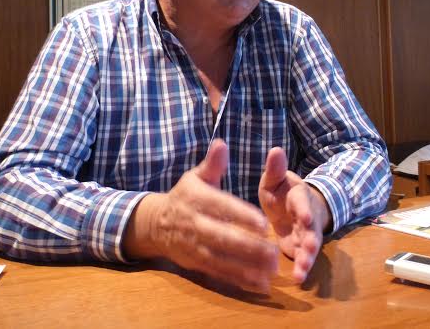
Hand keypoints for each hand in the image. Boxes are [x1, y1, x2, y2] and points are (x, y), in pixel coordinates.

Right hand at [124, 139, 277, 292]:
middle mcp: (194, 225)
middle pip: (222, 238)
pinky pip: (220, 275)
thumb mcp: (195, 177)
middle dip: (249, 247)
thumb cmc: (184, 196)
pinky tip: (261, 285)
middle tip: (274, 251)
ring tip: (272, 270)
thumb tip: (221, 144)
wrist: (154, 224)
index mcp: (196, 199)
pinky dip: (240, 282)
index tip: (263, 222)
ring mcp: (194, 248)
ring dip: (247, 268)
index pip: (220, 207)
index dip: (241, 215)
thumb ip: (212, 163)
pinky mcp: (197, 265)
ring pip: (222, 260)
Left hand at [258, 147, 331, 282]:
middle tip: (311, 247)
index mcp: (298, 196)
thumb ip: (275, 169)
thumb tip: (275, 150)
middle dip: (311, 238)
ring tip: (304, 269)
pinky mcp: (300, 248)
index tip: (305, 217)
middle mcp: (306, 216)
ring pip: (310, 246)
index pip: (302, 202)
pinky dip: (302, 268)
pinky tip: (298, 278)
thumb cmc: (281, 191)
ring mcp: (306, 234)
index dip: (304, 209)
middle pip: (311, 228)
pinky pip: (303, 259)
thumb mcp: (275, 179)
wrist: (292, 207)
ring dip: (308, 257)